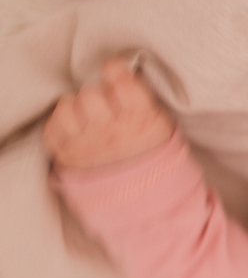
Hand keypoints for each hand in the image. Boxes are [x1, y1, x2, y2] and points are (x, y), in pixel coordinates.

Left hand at [44, 58, 174, 169]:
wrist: (147, 205)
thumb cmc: (156, 163)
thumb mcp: (165, 131)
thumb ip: (146, 104)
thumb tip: (127, 76)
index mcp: (141, 122)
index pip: (120, 81)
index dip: (116, 72)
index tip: (115, 74)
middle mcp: (111, 131)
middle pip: (91, 93)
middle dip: (98, 96)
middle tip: (107, 107)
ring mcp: (86, 145)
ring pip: (67, 105)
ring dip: (77, 108)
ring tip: (89, 119)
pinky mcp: (67, 157)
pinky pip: (52, 127)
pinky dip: (61, 125)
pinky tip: (75, 130)